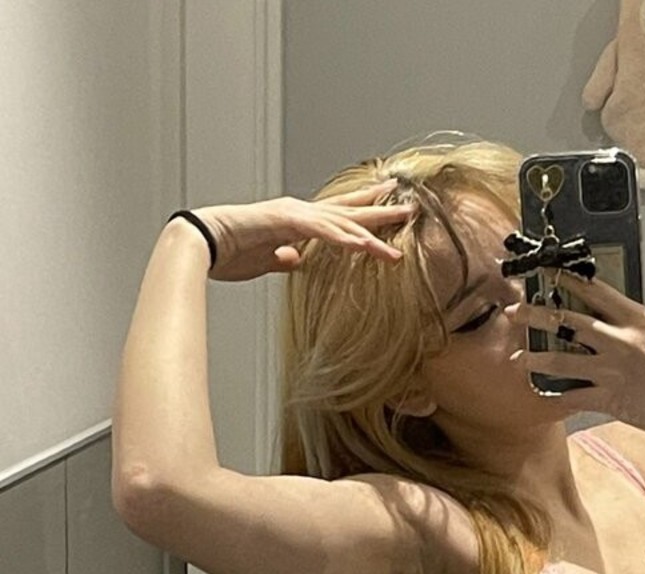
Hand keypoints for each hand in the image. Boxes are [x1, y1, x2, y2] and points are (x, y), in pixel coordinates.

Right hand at [188, 183, 415, 281]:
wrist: (200, 245)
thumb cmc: (228, 253)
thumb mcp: (267, 261)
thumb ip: (285, 259)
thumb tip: (297, 261)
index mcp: (297, 221)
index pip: (338, 215)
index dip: (364, 212)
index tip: (389, 206)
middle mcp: (299, 212)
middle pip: (348, 210)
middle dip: (380, 210)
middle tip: (410, 206)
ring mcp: (293, 214)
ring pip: (341, 221)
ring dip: (372, 228)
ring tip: (400, 233)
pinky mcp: (284, 222)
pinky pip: (322, 232)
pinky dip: (345, 239)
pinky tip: (365, 246)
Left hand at [506, 274, 644, 438]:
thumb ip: (629, 322)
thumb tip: (601, 312)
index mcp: (637, 318)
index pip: (595, 292)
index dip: (566, 280)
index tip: (545, 272)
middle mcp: (622, 341)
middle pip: (570, 322)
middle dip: (537, 315)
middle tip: (514, 311)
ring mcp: (614, 370)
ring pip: (563, 361)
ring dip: (536, 358)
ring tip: (516, 358)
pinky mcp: (610, 398)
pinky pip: (574, 397)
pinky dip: (555, 399)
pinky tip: (540, 397)